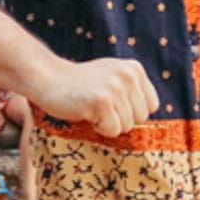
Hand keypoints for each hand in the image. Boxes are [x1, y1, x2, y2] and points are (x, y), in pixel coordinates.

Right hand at [29, 56, 158, 137]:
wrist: (48, 78)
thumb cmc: (81, 84)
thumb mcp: (113, 77)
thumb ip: (132, 91)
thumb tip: (151, 121)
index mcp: (135, 69)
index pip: (152, 106)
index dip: (131, 111)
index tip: (112, 103)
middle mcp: (128, 76)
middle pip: (140, 118)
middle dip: (120, 119)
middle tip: (99, 106)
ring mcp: (115, 88)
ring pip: (126, 126)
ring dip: (107, 123)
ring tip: (91, 107)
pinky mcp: (101, 101)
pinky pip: (112, 130)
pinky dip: (98, 127)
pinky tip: (85, 112)